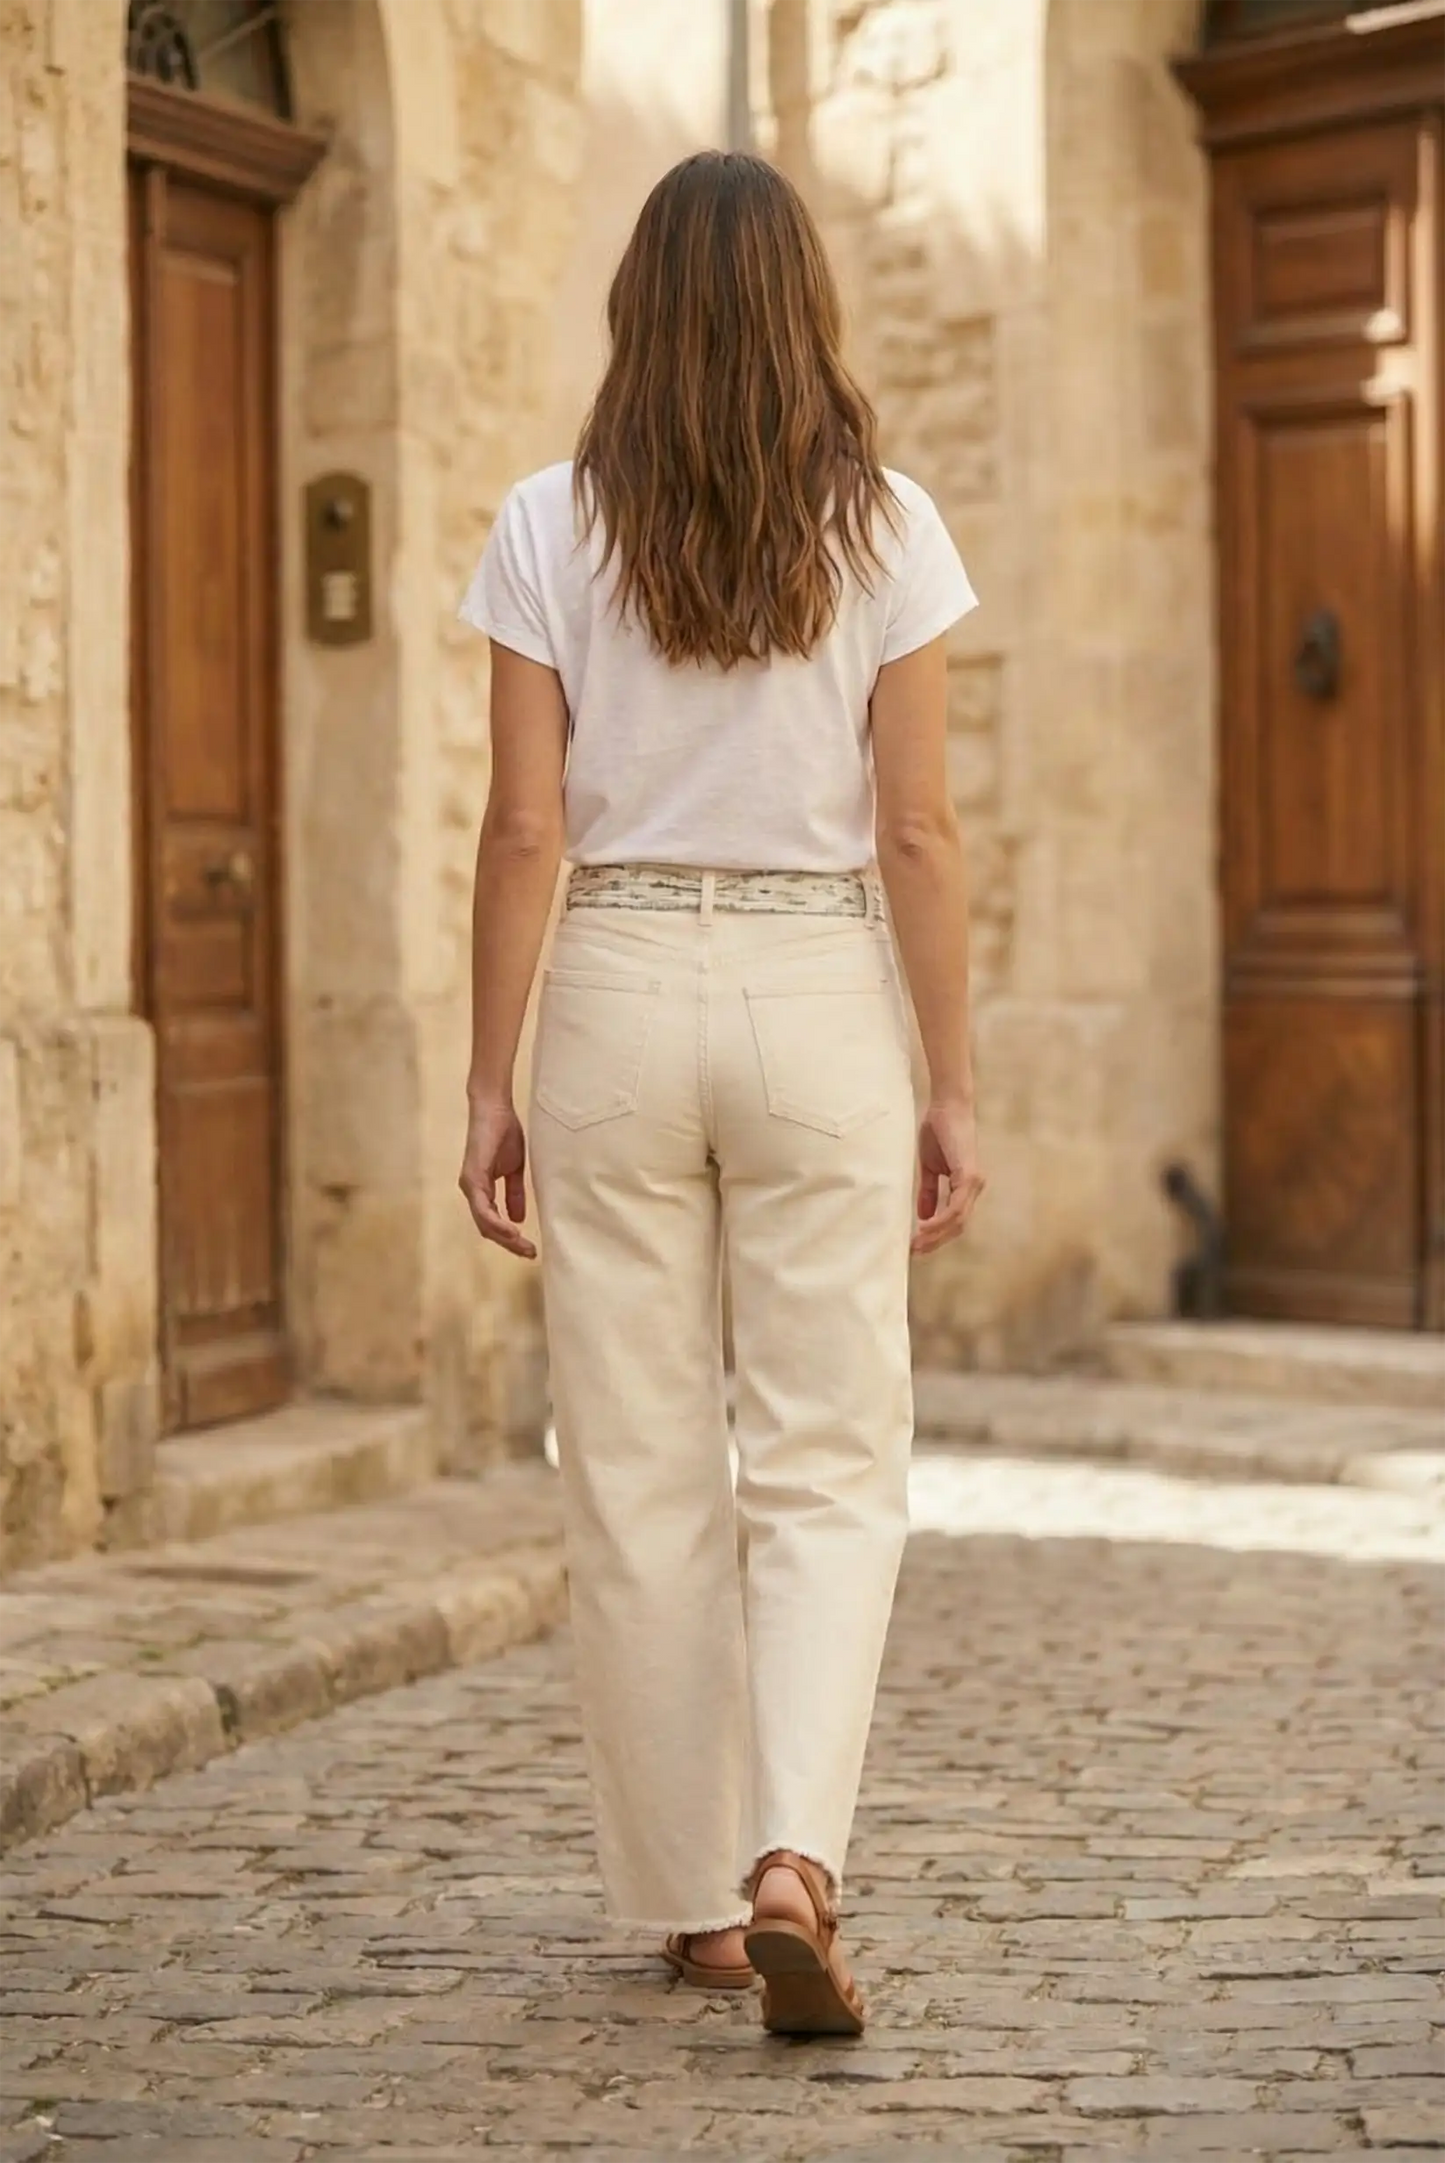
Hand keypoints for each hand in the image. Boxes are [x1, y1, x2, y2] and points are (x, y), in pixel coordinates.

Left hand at [459, 1096, 536, 1259]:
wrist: (495, 1108)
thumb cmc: (504, 1133)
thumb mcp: (515, 1169)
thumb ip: (514, 1194)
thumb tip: (519, 1219)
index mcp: (482, 1190)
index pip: (493, 1223)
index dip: (510, 1238)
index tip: (529, 1249)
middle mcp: (473, 1191)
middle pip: (488, 1229)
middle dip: (509, 1244)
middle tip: (530, 1254)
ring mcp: (470, 1186)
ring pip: (484, 1223)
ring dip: (505, 1238)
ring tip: (524, 1247)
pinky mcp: (472, 1178)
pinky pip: (483, 1209)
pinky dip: (497, 1222)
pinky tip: (513, 1231)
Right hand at [913, 1097, 984, 1255]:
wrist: (947, 1106)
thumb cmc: (939, 1131)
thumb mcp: (930, 1168)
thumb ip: (929, 1192)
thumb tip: (923, 1217)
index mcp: (966, 1187)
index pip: (954, 1221)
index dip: (937, 1235)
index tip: (916, 1246)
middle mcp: (974, 1188)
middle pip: (958, 1227)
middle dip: (935, 1242)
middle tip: (914, 1252)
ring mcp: (974, 1183)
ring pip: (958, 1221)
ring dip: (936, 1235)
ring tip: (916, 1243)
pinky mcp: (969, 1176)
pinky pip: (956, 1206)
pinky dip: (940, 1219)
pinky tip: (924, 1226)